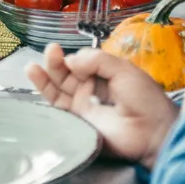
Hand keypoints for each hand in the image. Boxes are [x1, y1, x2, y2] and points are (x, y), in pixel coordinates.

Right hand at [27, 44, 176, 169]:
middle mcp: (91, 88)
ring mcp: (83, 106)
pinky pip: (56, 106)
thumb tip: (70, 60)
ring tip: (33, 65)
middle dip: (56, 61)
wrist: (152, 133)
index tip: (71, 54)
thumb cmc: (145, 100)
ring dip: (45, 74)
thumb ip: (97, 60)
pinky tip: (34, 75)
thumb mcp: (124, 70)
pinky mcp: (76, 121)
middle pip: (66, 72)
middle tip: (51, 51)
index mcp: (105, 74)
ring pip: (58, 87)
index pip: (81, 61)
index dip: (74, 56)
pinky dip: (43, 90)